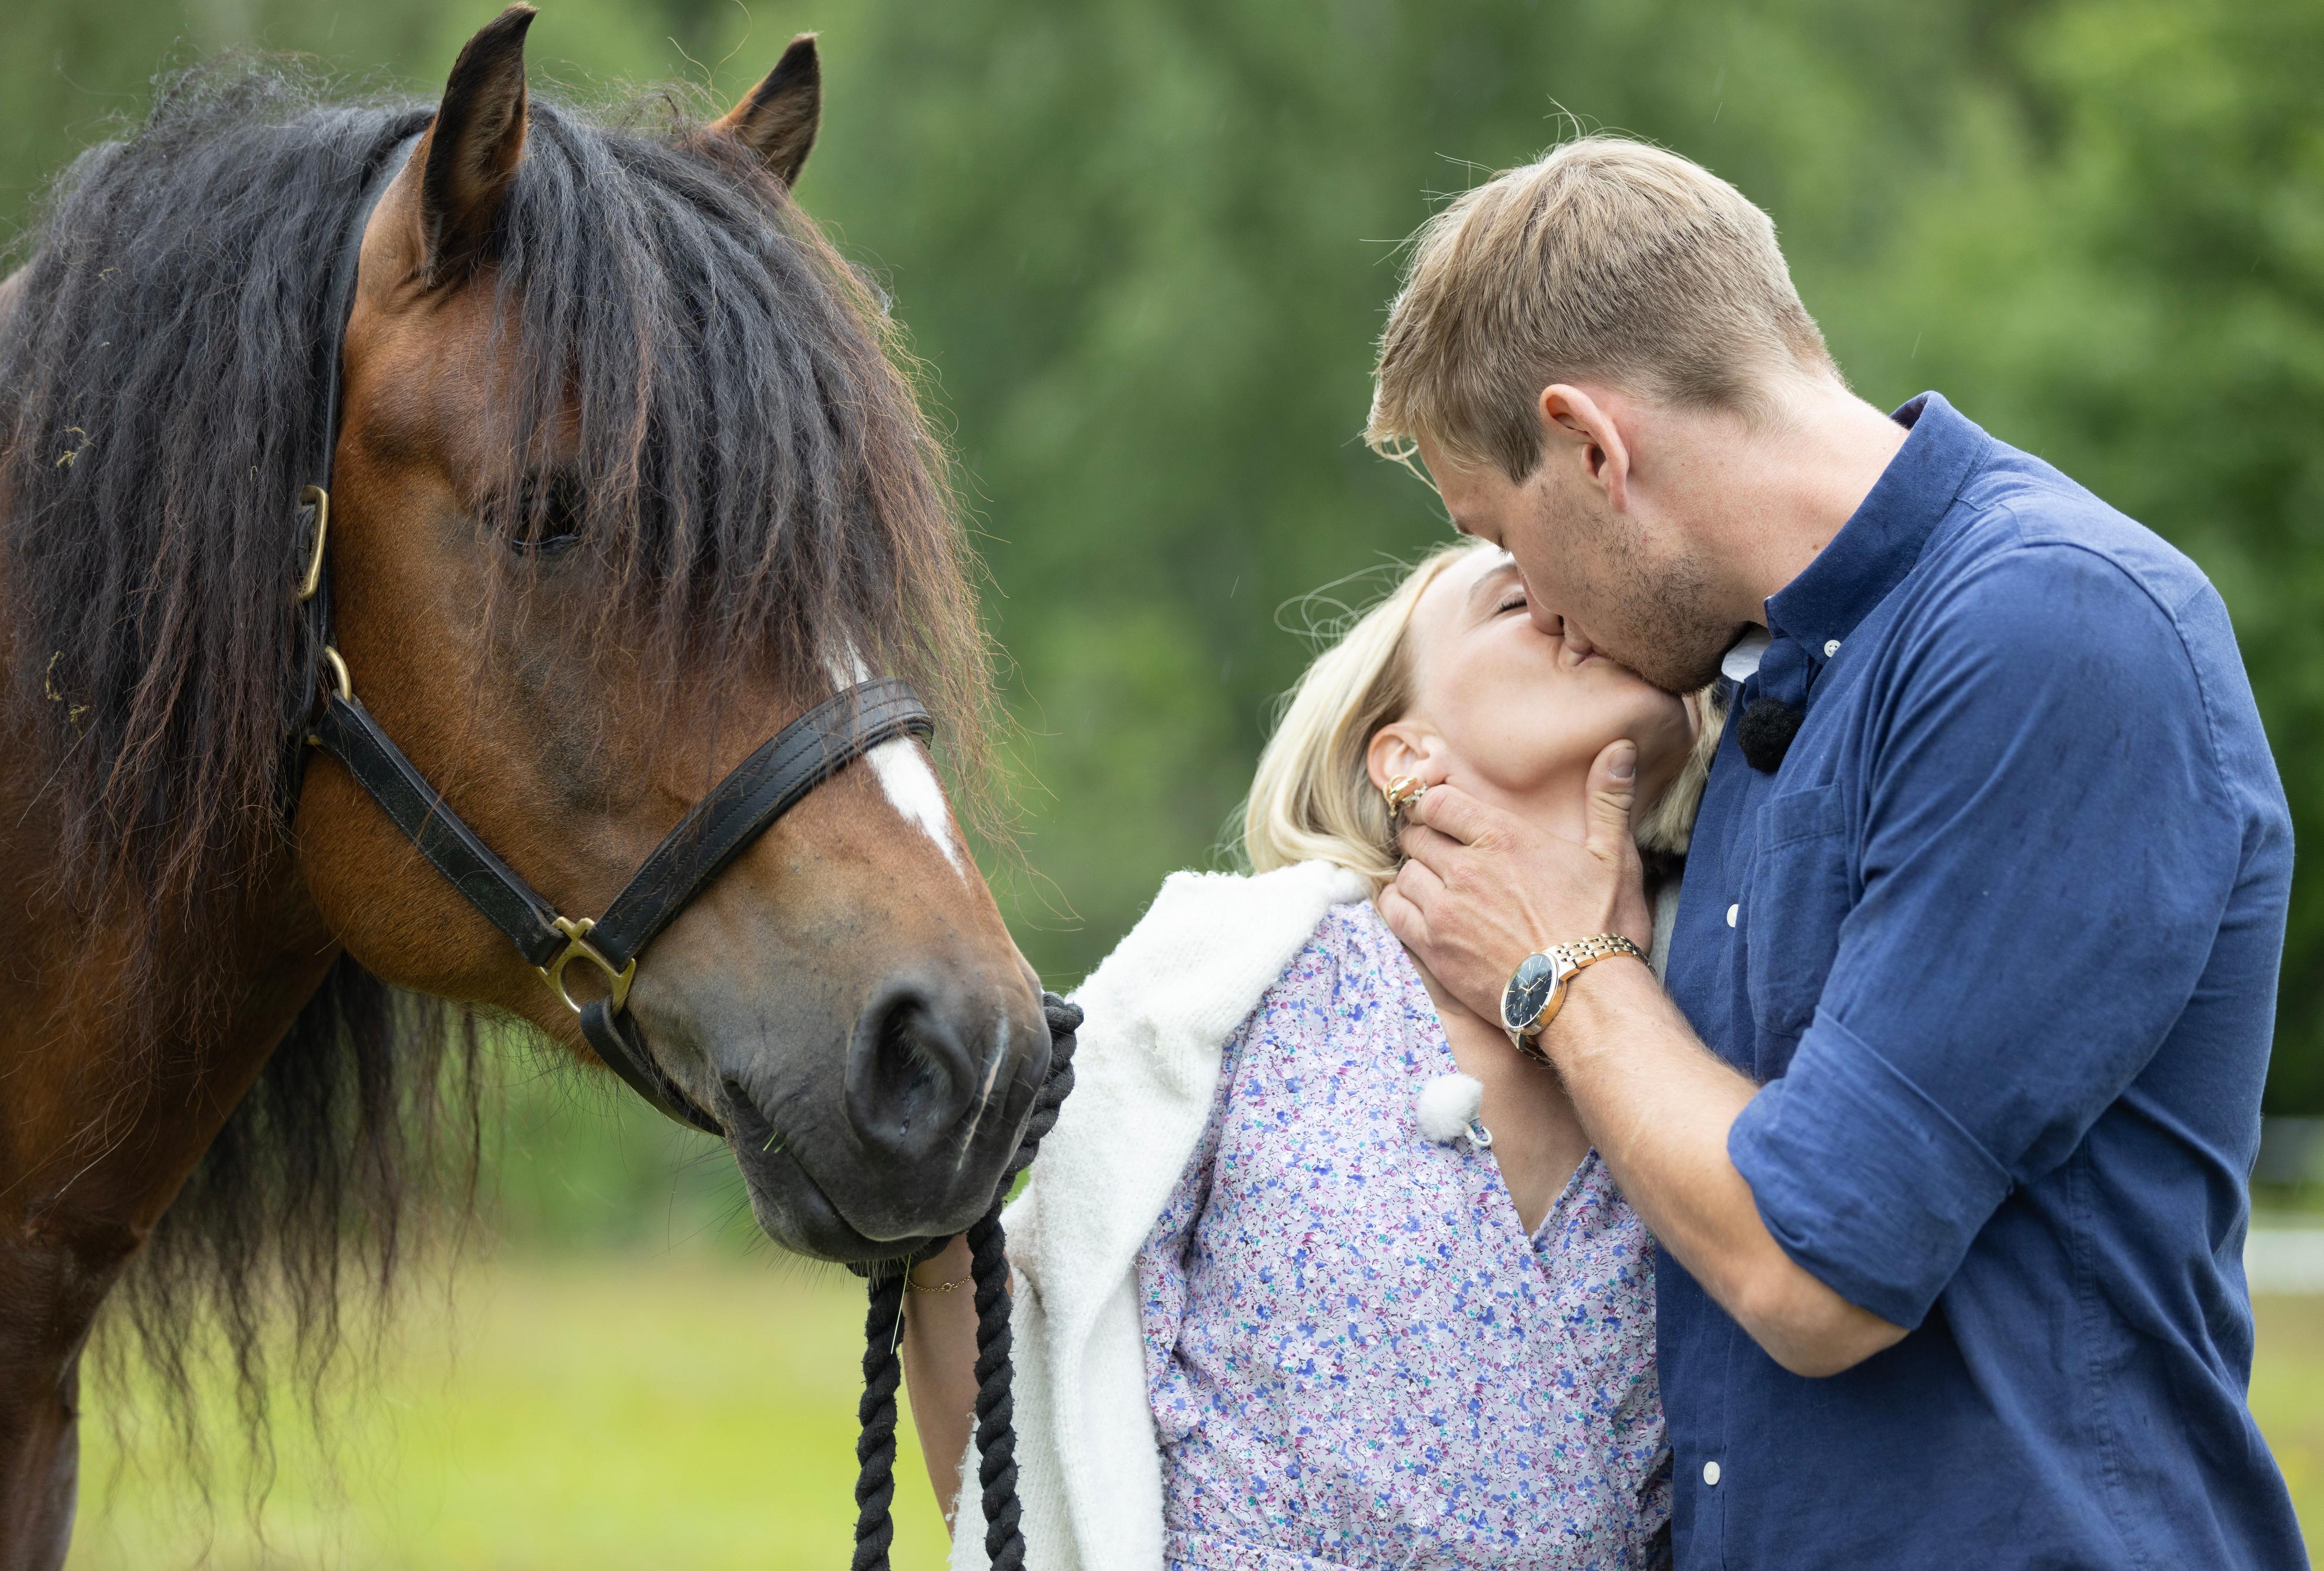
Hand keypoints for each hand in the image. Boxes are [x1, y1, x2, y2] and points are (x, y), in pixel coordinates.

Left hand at [1379, 740, 1652, 1022]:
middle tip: (1439, 849)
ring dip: (1414, 874)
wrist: (1586, 1000)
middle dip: (1423, 837)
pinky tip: (1416, 909)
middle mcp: (1465, 868)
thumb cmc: (1603, 929)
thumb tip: (1619, 748)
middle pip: (1415, 836)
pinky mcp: (1434, 949)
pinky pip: (1393, 912)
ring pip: (1403, 874)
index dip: (1435, 805)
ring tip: (1433, 884)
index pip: (1438, 802)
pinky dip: (1398, 905)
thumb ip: (1608, 799)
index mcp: (1502, 837)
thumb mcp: (1614, 857)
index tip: (1442, 814)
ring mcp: (1445, 910)